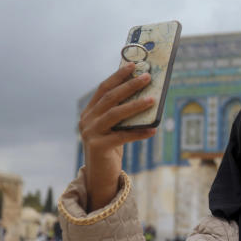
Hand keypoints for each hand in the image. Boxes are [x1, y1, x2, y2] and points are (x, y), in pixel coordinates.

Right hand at [78, 64, 156, 210]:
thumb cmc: (111, 148)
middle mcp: (87, 120)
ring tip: (152, 100)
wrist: (100, 175)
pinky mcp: (98, 147)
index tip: (133, 65)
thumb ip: (121, 113)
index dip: (118, 76)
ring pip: (115, 114)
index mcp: (89, 112)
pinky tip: (153, 130)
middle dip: (129, 86)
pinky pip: (122, 137)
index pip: (104, 88)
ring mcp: (90, 133)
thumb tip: (146, 95)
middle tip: (147, 77)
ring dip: (135, 105)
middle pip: (110, 98)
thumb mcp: (113, 127)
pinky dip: (139, 133)